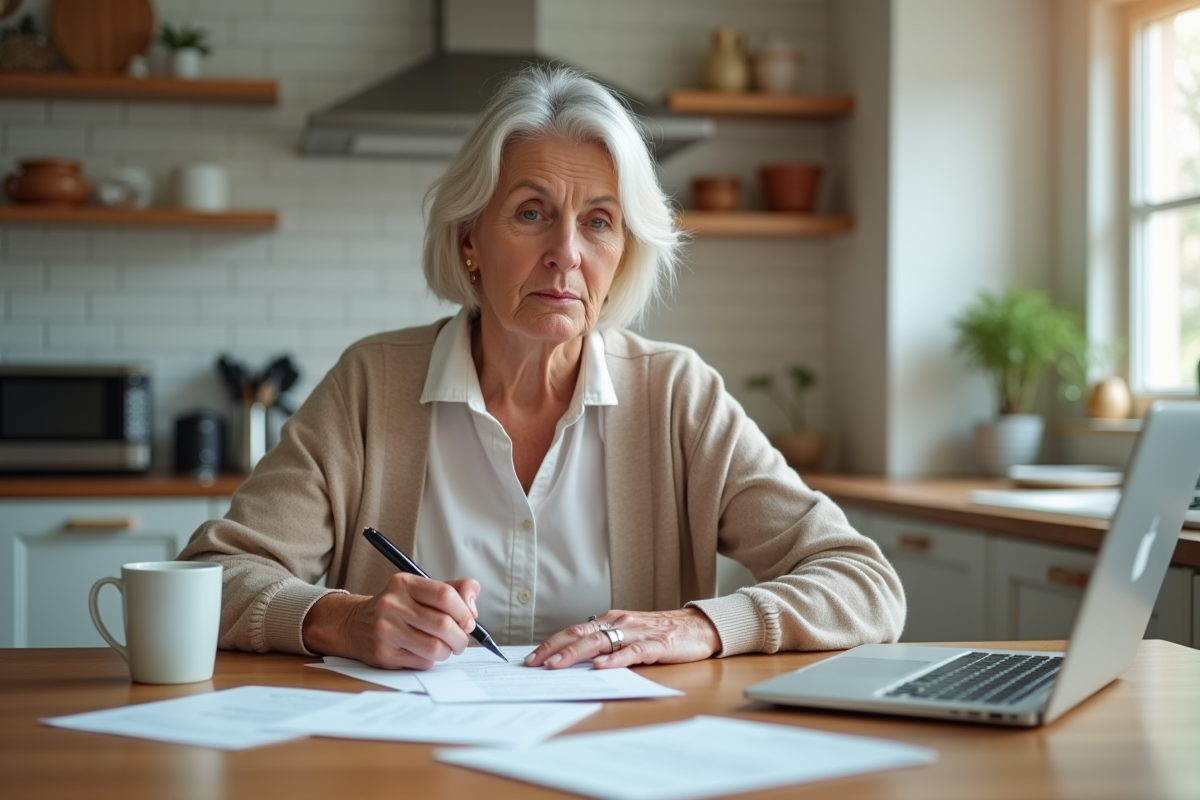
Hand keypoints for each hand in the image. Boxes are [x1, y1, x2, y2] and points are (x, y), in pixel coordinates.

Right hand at [302, 573, 479, 669]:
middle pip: (443, 624)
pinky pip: (422, 662)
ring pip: (435, 647)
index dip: (464, 611)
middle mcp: (392, 605)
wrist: (355, 625)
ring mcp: (386, 631)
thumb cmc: (398, 607)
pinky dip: (432, 660)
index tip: (469, 621)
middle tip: (461, 639)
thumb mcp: (420, 589)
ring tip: (447, 647)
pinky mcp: (383, 655)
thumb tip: (472, 607)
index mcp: (404, 584)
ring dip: (449, 651)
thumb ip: (453, 590)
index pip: (445, 595)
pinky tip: (427, 652)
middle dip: (461, 636)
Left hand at [523, 608, 720, 669]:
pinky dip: (614, 659)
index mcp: (611, 620)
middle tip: (534, 662)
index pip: (574, 630)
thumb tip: (575, 657)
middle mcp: (620, 622)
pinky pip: (632, 652)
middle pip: (581, 634)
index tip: (531, 657)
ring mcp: (637, 633)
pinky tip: (600, 667)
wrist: (699, 626)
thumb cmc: (662, 632)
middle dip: (554, 648)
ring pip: (600, 641)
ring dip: (575, 653)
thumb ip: (607, 642)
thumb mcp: (629, 633)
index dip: (551, 642)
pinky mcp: (656, 644)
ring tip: (556, 664)